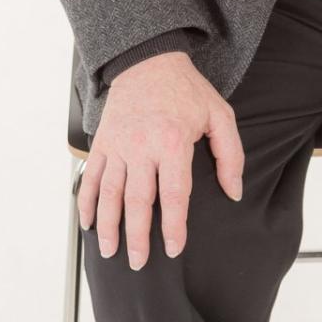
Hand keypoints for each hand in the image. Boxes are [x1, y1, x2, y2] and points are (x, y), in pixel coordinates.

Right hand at [78, 52, 244, 268]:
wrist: (147, 59)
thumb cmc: (186, 89)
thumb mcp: (219, 116)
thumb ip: (230, 155)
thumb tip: (234, 192)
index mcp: (172, 143)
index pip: (173, 196)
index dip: (173, 226)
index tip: (173, 248)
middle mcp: (141, 147)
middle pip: (137, 202)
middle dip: (137, 236)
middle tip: (139, 262)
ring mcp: (118, 145)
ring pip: (110, 194)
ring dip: (108, 226)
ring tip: (110, 251)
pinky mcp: (102, 142)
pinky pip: (91, 177)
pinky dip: (87, 202)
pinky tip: (88, 223)